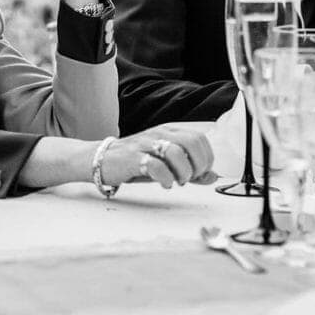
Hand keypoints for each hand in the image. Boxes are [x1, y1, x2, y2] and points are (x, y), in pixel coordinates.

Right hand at [98, 126, 216, 188]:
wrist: (102, 159)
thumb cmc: (135, 161)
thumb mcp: (165, 163)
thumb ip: (189, 169)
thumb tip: (212, 176)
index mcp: (169, 131)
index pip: (199, 138)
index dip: (206, 158)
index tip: (200, 173)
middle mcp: (159, 133)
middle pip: (192, 142)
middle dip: (198, 165)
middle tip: (190, 177)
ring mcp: (145, 144)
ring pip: (176, 152)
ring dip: (183, 172)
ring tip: (177, 181)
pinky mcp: (132, 157)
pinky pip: (156, 166)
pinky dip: (165, 178)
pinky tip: (163, 183)